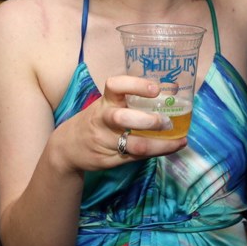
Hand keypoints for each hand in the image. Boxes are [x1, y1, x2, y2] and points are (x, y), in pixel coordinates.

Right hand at [55, 75, 186, 173]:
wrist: (68, 147)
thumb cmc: (97, 120)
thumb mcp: (108, 105)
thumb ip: (133, 99)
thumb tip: (173, 90)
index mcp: (105, 101)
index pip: (115, 86)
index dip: (136, 85)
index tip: (155, 89)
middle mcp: (103, 120)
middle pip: (122, 118)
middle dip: (147, 120)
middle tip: (167, 121)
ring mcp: (106, 142)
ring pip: (134, 145)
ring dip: (160, 144)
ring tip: (178, 141)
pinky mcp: (110, 160)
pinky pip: (137, 157)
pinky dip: (158, 152)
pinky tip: (172, 147)